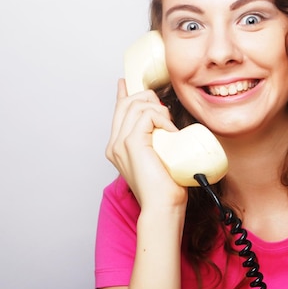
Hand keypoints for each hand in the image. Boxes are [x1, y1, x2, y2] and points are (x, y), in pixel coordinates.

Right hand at [105, 79, 186, 209]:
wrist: (163, 206)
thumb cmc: (165, 187)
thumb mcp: (161, 158)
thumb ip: (159, 143)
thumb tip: (171, 131)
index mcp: (118, 147)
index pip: (118, 111)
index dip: (124, 94)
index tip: (125, 82)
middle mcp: (115, 143)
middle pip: (128, 102)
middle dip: (150, 100)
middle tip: (167, 115)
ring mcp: (120, 143)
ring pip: (137, 105)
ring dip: (159, 110)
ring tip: (171, 128)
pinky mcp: (131, 144)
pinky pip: (146, 116)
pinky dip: (161, 118)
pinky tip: (170, 131)